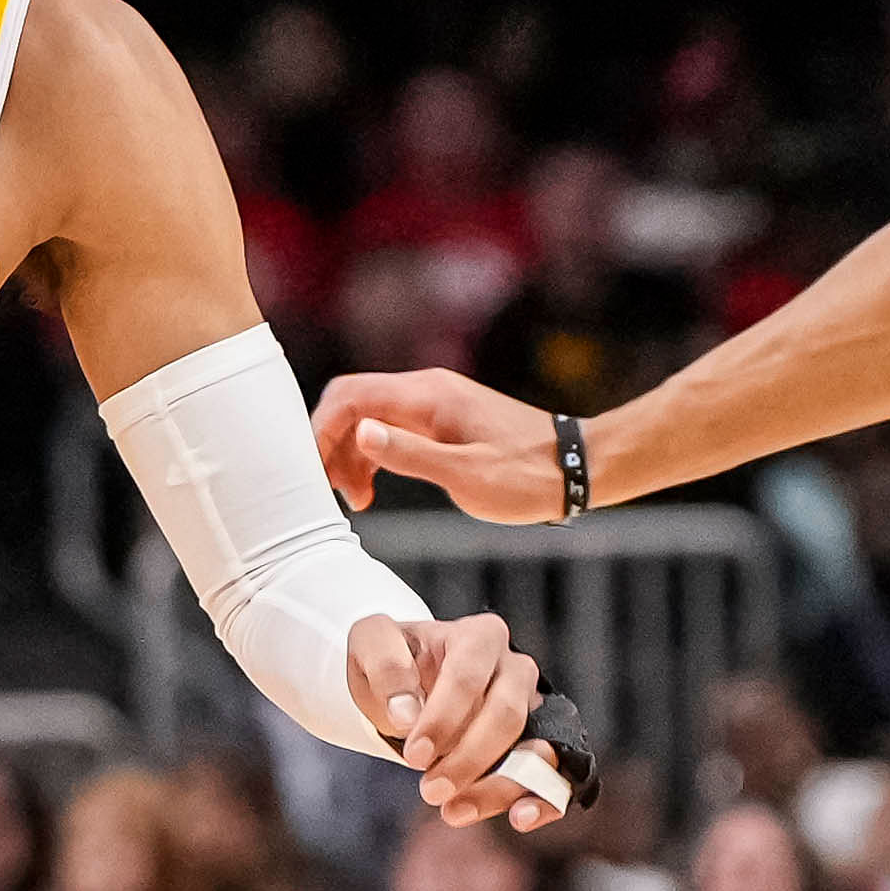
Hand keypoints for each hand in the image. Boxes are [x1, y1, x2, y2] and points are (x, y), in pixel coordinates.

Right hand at [315, 367, 562, 520]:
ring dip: (352, 455)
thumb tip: (360, 433)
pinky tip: (375, 487)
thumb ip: (409, 454)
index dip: (322, 430)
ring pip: (369, 418)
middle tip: (338, 492)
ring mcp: (434, 404)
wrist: (574, 470)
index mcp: (427, 396)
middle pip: (353, 403)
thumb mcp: (465, 475)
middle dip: (332, 444)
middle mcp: (426, 390)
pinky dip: (374, 455)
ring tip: (359, 500)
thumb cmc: (526, 477)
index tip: (315, 473)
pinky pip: (391, 429)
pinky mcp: (442, 420)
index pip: (350, 396)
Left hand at [343, 607, 554, 828]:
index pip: (469, 677)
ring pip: (535, 750)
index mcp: (479, 637)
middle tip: (429, 791)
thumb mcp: (370, 644)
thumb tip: (406, 713)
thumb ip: (384, 666)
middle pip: (506, 716)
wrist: (410, 687)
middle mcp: (515, 669)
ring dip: (497, 787)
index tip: (413, 756)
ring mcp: (532, 709)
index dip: (443, 719)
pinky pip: (556, 776)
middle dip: (467, 759)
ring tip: (454, 811)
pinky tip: (519, 819)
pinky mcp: (539, 746)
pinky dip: (543, 800)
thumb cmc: (395, 664)